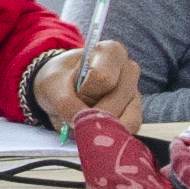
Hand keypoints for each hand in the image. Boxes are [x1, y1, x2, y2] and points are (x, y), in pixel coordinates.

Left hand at [24, 44, 141, 128]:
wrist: (61, 89)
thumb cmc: (60, 80)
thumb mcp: (54, 85)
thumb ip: (66, 103)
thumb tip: (84, 124)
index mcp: (111, 52)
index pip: (104, 78)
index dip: (86, 93)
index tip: (75, 94)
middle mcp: (129, 70)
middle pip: (115, 102)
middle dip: (92, 114)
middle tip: (76, 113)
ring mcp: (134, 93)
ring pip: (125, 120)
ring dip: (100, 127)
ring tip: (84, 120)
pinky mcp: (135, 114)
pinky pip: (127, 131)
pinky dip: (108, 136)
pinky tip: (94, 131)